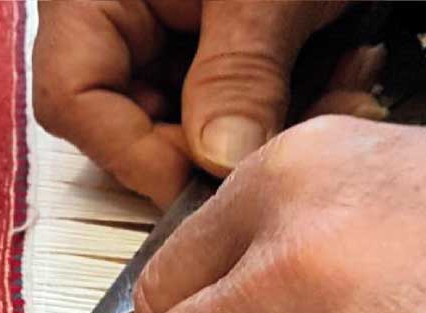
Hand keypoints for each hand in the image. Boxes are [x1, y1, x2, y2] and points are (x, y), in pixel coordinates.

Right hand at [32, 0, 386, 206]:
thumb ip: (238, 74)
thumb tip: (221, 163)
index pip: (75, 100)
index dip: (138, 156)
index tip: (211, 182)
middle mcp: (126, 16)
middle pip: (142, 123)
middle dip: (229, 146)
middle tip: (297, 139)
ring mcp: (175, 33)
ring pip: (205, 121)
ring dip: (282, 125)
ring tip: (350, 85)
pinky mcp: (222, 43)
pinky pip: (245, 98)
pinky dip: (299, 99)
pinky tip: (350, 71)